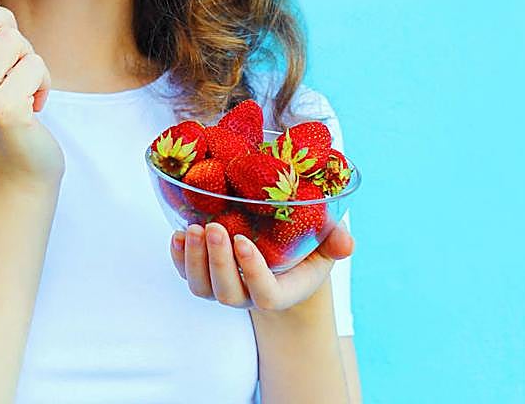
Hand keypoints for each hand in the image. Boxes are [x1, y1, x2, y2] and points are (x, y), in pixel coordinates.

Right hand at [0, 0, 63, 189]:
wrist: (16, 178)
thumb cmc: (0, 122)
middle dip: (6, 24)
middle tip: (16, 52)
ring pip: (11, 39)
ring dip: (29, 57)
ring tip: (25, 85)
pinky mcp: (3, 109)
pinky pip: (34, 63)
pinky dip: (44, 80)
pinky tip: (35, 105)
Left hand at [170, 221, 354, 310]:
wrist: (281, 255)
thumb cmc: (306, 247)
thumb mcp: (325, 241)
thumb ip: (336, 241)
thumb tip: (346, 243)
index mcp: (280, 292)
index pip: (265, 295)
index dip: (252, 273)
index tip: (244, 242)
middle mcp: (248, 295)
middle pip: (227, 292)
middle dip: (218, 262)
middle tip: (215, 228)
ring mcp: (223, 287)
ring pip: (202, 287)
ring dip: (194, 259)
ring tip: (193, 228)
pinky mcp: (204, 274)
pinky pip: (186, 274)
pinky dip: (178, 257)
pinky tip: (177, 234)